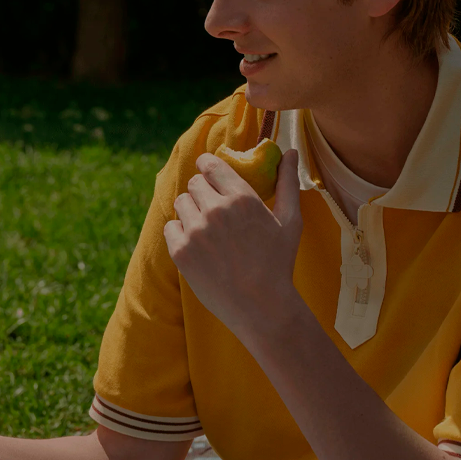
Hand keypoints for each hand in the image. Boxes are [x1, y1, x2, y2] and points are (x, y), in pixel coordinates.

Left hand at [163, 149, 303, 338]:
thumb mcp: (290, 221)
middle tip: (214, 212)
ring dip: (190, 212)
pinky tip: (198, 247)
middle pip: (193, 183)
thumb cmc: (279, 263)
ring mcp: (196, 231)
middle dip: (202, 192)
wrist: (262, 307)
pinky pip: (170, 228)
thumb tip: (290, 151)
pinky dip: (179, 235)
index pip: (209, 164)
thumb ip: (287, 183)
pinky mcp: (180, 251)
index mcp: (242, 197)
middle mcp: (216, 210)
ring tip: (208, 232)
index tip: (209, 174)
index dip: (207, 167)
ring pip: (180, 203)